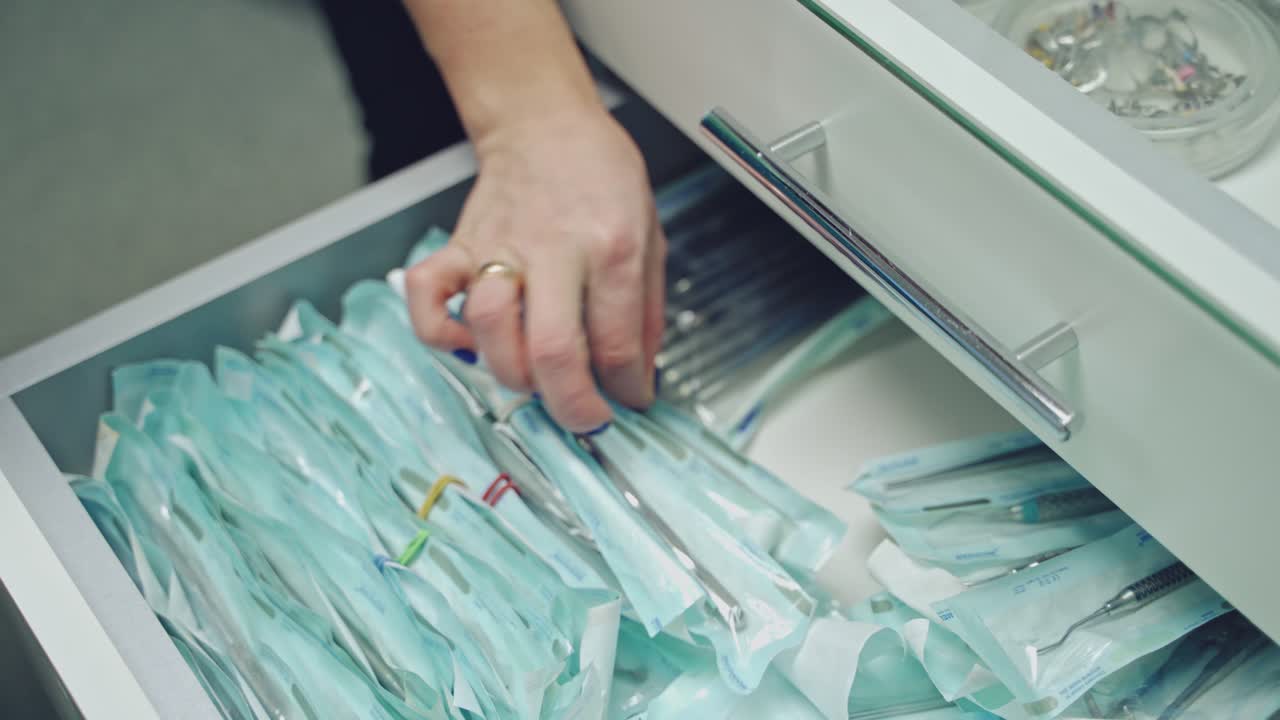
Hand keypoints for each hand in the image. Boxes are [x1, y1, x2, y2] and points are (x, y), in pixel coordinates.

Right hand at [405, 107, 665, 432]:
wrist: (546, 122)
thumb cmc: (601, 177)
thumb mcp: (650, 236)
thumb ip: (647, 311)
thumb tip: (639, 378)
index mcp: (612, 247)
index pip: (618, 343)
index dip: (627, 390)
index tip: (629, 402)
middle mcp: (555, 249)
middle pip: (553, 350)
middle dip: (571, 405)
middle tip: (584, 419)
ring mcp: (500, 246)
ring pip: (490, 327)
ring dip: (513, 373)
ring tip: (536, 379)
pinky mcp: (460, 244)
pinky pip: (427, 294)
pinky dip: (438, 331)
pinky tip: (468, 345)